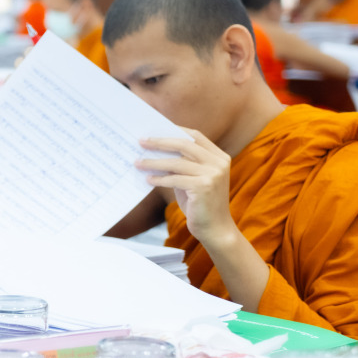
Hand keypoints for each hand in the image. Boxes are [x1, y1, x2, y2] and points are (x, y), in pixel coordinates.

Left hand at [137, 129, 239, 249]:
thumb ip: (182, 164)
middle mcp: (218, 162)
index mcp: (219, 156)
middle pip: (184, 144)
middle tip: (141, 141)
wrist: (215, 229)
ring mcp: (213, 174)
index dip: (174, 130)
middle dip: (160, 142)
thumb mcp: (193, 179)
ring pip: (177, 162)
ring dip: (154, 162)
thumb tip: (155, 149)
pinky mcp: (203, 187)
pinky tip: (148, 179)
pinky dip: (159, 179)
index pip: (195, 136)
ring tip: (138, 162)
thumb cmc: (200, 203)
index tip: (154, 129)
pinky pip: (174, 179)